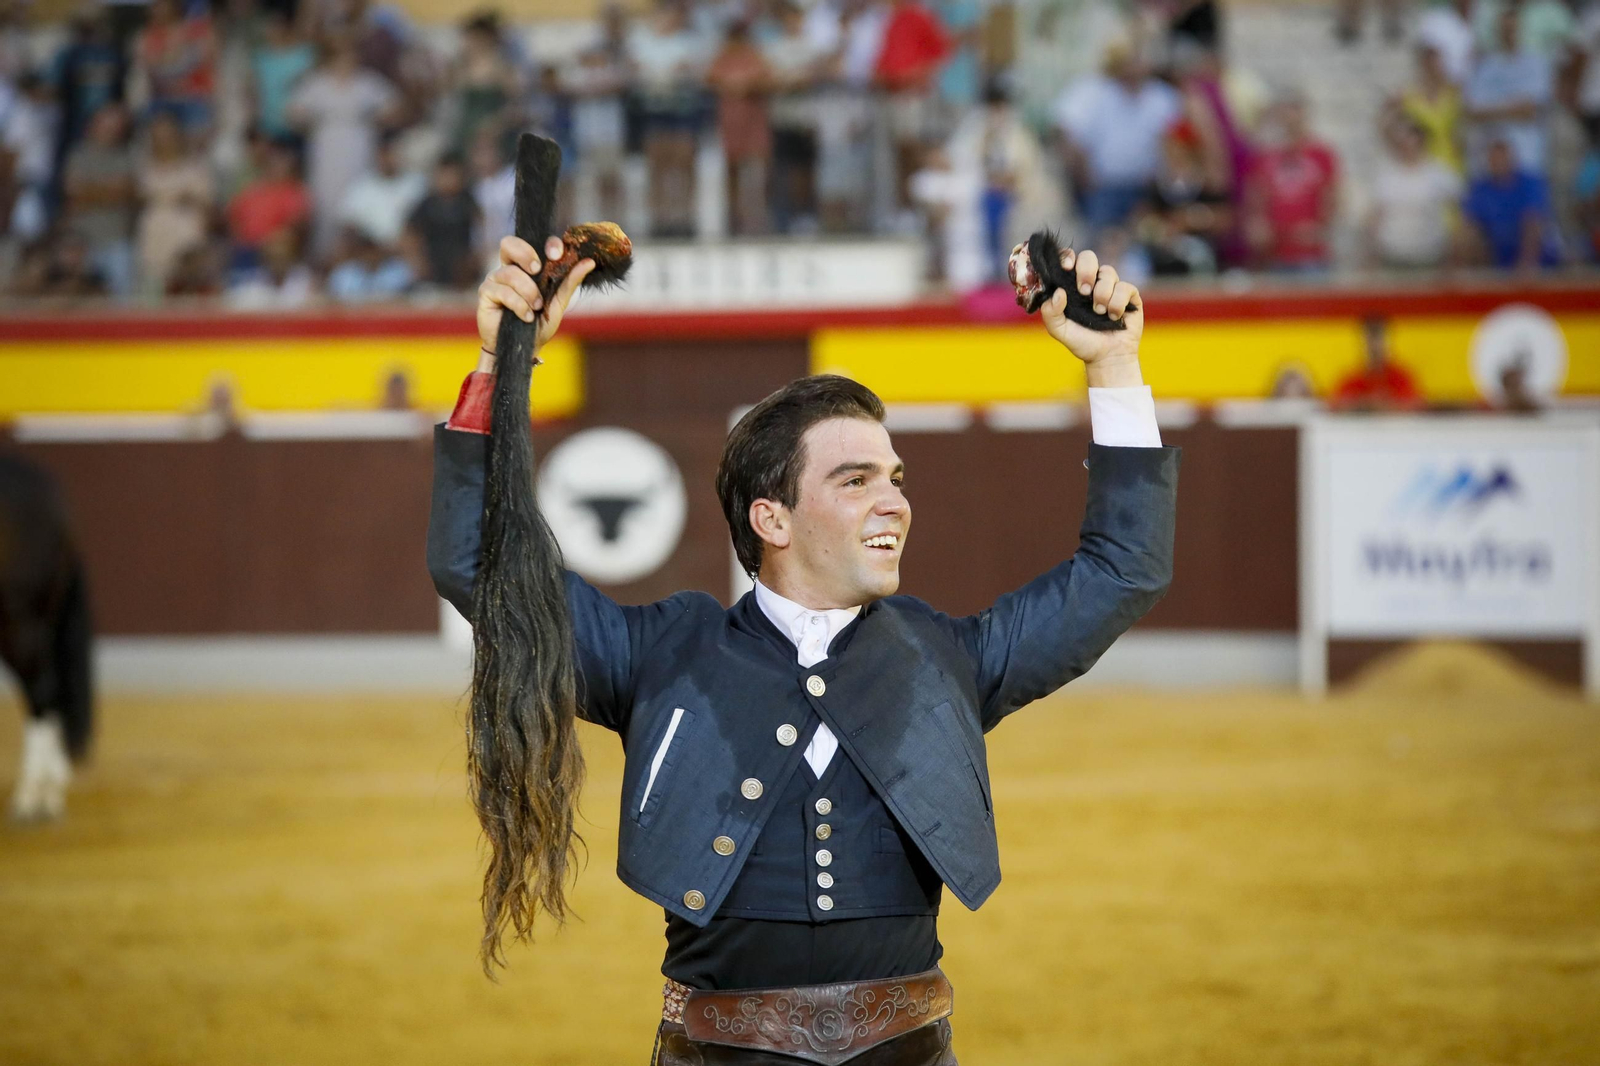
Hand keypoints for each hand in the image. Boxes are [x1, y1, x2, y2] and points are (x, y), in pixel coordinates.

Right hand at [476, 235, 595, 369]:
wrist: (523, 349)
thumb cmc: (539, 325)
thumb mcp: (559, 303)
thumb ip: (570, 282)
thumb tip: (589, 262)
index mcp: (526, 266)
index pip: (533, 242)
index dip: (545, 243)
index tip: (557, 254)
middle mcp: (509, 268)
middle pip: (509, 244)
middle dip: (525, 254)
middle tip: (537, 270)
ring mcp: (495, 279)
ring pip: (511, 273)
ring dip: (528, 292)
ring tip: (536, 308)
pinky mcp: (486, 293)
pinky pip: (503, 291)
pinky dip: (518, 305)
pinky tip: (526, 317)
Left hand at [1038, 247, 1142, 377]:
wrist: (1107, 357)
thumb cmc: (1082, 342)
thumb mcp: (1059, 330)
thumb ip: (1051, 313)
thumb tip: (1058, 293)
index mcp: (1072, 285)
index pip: (1069, 260)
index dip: (1067, 257)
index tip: (1067, 266)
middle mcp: (1092, 282)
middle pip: (1089, 257)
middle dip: (1086, 270)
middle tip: (1083, 291)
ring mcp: (1111, 286)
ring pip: (1108, 272)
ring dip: (1102, 293)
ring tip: (1099, 312)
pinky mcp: (1129, 294)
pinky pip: (1124, 287)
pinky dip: (1117, 303)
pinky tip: (1114, 317)